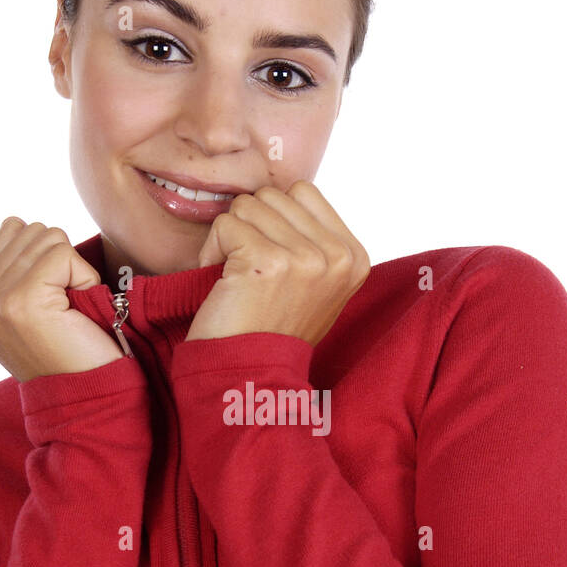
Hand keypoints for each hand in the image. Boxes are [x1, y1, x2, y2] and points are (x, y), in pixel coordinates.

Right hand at [0, 217, 124, 381]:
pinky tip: (77, 313)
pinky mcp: (20, 301)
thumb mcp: (25, 308)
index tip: (49, 305)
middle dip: (60, 262)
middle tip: (63, 310)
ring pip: (47, 237)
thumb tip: (17, 224)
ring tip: (69, 312)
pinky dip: (84, 279)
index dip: (47, 259)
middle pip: (30, 230)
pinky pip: (64, 254)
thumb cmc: (68, 351)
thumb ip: (12, 267)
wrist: (84, 397)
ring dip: (73, 271)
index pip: (11, 230)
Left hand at [185, 181, 369, 344]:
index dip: (274, 219)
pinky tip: (223, 284)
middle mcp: (336, 256)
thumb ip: (314, 238)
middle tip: (251, 272)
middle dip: (251, 227)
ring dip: (230, 239)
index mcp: (354, 256)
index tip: (272, 262)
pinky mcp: (267, 261)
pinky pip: (224, 224)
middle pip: (273, 195)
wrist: (251, 374)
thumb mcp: (316, 283)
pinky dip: (212, 252)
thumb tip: (285, 195)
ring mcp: (305, 258)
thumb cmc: (273, 328)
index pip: (303, 192)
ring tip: (238, 278)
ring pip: (247, 205)